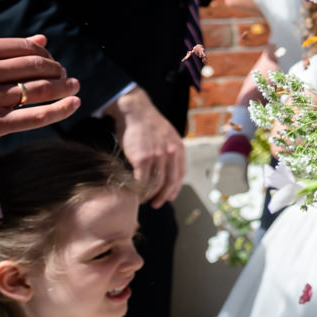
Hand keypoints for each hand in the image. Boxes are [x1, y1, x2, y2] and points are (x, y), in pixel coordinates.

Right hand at [0, 35, 78, 155]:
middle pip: (38, 67)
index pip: (27, 49)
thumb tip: (43, 39)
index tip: (53, 63)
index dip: (47, 56)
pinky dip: (62, 109)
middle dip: (58, 71)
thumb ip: (3, 51)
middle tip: (67, 76)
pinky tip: (74, 104)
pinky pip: (37, 116)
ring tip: (74, 87)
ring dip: (65, 87)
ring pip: (41, 90)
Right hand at [107, 88, 185, 206]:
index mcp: (179, 149)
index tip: (169, 197)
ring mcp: (158, 156)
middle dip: (163, 196)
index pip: (180, 174)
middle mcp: (171, 154)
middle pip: (170, 182)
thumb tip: (165, 169)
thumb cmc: (149, 125)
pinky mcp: (143, 158)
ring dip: (150, 195)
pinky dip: (139, 190)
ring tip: (143, 200)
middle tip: (157, 204)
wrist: (137, 112)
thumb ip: (169, 152)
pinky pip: (142, 180)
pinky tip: (135, 193)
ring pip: (155, 183)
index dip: (175, 188)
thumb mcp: (167, 137)